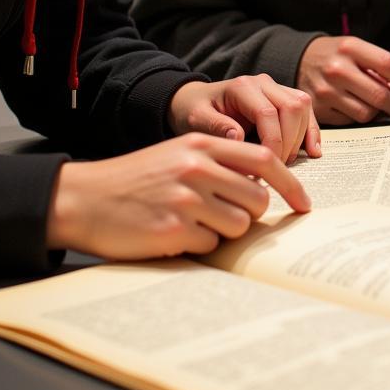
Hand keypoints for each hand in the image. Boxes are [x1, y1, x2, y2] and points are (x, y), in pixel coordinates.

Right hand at [46, 133, 310, 258]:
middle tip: (224, 215)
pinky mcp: (173, 229)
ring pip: (239, 225)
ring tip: (193, 223)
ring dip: (223, 231)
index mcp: (202, 145)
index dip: (291, 184)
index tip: (304, 204)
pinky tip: (173, 233)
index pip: (264, 160)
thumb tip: (264, 186)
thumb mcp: (179, 154)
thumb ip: (219, 162)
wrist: (85, 198)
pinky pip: (210, 245)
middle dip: (249, 214)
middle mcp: (197, 167)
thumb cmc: (138, 179)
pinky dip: (199, 244)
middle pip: (257, 199)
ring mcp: (186, 198)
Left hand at [169, 76, 319, 163]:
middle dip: (289, 142)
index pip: (268, 113)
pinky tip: (312, 150)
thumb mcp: (195, 120)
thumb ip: (215, 127)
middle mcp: (263, 82)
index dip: (273, 142)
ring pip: (303, 106)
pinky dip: (312, 130)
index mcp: (242, 86)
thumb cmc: (194, 111)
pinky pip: (306, 109)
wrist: (195, 100)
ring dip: (301, 136)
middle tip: (276, 168)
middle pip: (292, 108)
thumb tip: (239, 138)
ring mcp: (276, 87)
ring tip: (287, 161)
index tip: (265, 166)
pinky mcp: (284, 96)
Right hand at [297, 36, 389, 124]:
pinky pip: (349, 121)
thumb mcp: (358, 50)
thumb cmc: (337, 55)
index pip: (388, 65)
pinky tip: (356, 107)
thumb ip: (384, 66)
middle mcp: (337, 69)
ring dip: (377, 113)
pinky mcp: (317, 109)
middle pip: (379, 95)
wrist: (300, 60)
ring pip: (366, 113)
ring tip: (376, 106)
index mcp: (350, 47)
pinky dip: (357, 117)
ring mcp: (325, 90)